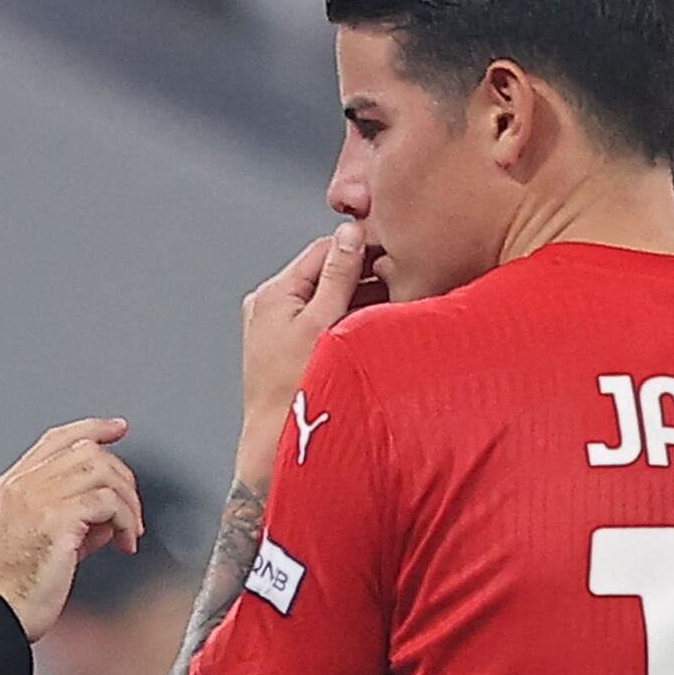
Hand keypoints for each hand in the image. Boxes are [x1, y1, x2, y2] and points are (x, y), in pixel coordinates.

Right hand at [0, 418, 142, 637]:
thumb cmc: (14, 589)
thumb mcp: (42, 542)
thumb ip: (74, 520)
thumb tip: (109, 517)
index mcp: (13, 486)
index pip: (57, 439)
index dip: (92, 428)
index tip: (118, 429)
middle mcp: (24, 485)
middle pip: (88, 450)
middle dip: (122, 477)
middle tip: (132, 511)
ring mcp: (39, 498)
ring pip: (103, 471)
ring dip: (128, 501)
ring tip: (130, 531)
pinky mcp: (59, 518)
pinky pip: (110, 502)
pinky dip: (127, 521)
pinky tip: (125, 543)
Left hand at [236, 227, 379, 461]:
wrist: (277, 442)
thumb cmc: (295, 390)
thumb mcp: (324, 322)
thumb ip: (339, 275)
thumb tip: (352, 232)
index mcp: (273, 292)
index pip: (324, 248)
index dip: (362, 245)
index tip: (396, 248)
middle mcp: (270, 304)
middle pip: (326, 271)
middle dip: (364, 273)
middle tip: (403, 276)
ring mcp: (278, 324)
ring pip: (328, 295)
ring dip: (360, 297)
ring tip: (395, 302)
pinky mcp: (290, 344)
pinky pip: (324, 318)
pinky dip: (348, 317)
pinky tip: (376, 324)